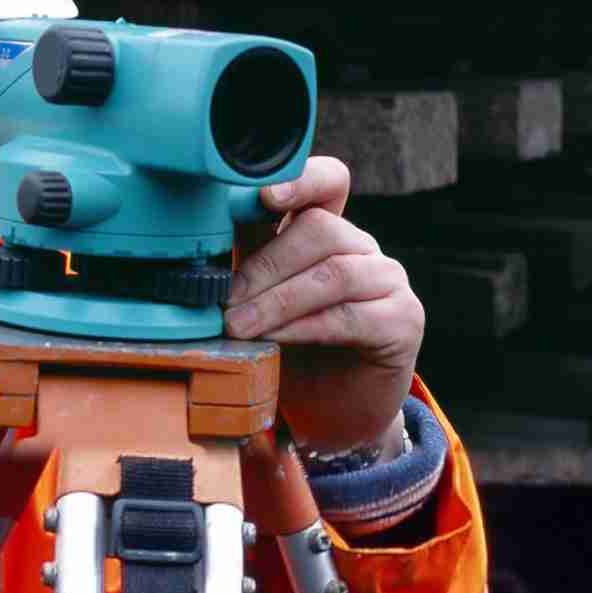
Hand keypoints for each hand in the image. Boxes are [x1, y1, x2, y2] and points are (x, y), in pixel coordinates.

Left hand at [225, 157, 423, 451]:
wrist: (330, 413)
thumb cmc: (288, 349)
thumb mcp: (257, 301)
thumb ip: (239, 266)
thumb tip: (189, 250)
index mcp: (325, 231)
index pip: (327, 182)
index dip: (300, 179)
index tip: (263, 196)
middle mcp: (361, 248)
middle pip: (320, 229)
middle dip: (264, 266)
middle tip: (225, 302)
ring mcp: (387, 281)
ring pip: (335, 272)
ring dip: (278, 300)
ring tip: (239, 327)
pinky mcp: (402, 321)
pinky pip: (352, 315)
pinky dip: (305, 327)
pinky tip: (275, 340)